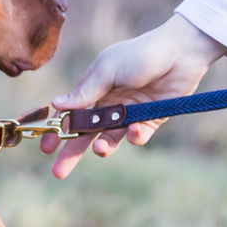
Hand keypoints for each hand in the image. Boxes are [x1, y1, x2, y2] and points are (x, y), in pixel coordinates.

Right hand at [41, 14, 226, 177]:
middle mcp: (109, 104)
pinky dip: (134, 137)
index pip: (70, 114)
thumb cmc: (140, 55)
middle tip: (58, 172)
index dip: (57, 131)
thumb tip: (55, 104)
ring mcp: (129, 114)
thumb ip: (84, 91)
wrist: (180, 53)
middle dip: (71, 152)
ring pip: (110, 139)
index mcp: (94, 89)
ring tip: (100, 151)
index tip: (45, 148)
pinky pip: (136, 136)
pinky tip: (135, 130)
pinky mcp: (150, 121)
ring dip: (103, 148)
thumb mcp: (108, 69)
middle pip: (85, 133)